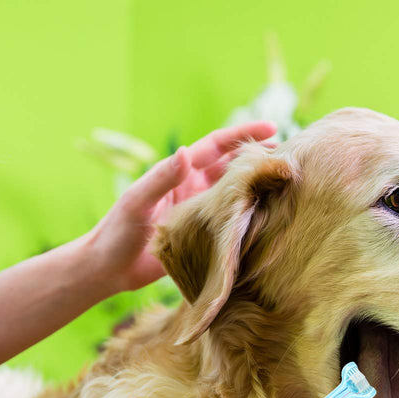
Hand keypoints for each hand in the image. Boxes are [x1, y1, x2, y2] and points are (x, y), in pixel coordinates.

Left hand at [82, 121, 277, 295]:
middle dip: (259, 160)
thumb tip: (187, 152)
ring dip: (258, 190)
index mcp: (180, 174)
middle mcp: (194, 189)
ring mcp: (201, 213)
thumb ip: (162, 178)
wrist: (108, 269)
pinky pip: (231, 224)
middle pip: (233, 168)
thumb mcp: (138, 202)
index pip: (216, 146)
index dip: (243, 136)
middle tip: (290, 159)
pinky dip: (250, 220)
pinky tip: (270, 222)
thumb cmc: (117, 232)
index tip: (272, 129)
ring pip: (236, 195)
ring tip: (288, 188)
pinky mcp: (203, 238)